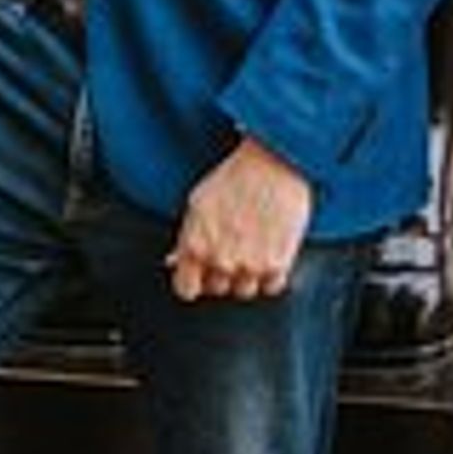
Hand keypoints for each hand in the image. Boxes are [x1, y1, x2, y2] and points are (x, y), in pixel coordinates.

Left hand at [170, 138, 313, 302]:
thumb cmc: (235, 177)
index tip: (201, 274)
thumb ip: (186, 237)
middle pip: (217, 288)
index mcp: (195, 246)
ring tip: (253, 248)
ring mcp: (250, 265)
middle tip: (233, 249)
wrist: (274, 162)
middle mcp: (220, 260)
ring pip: (244, 290)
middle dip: (222, 273)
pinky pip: (271, 287)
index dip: (194, 281)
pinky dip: (271, 275)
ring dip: (247, 275)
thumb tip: (174, 261)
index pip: (186, 289)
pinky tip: (270, 253)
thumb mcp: (199, 203)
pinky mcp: (278, 264)